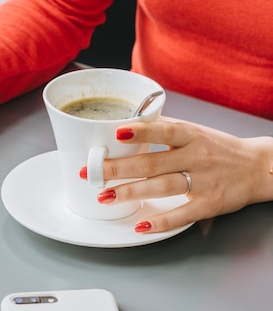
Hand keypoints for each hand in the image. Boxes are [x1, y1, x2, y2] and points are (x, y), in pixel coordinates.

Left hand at [94, 117, 272, 232]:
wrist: (257, 167)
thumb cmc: (218, 146)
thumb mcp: (194, 130)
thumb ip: (163, 128)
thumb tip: (127, 124)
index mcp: (190, 135)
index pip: (163, 131)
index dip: (140, 132)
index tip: (116, 133)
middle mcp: (195, 157)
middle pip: (152, 163)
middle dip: (118, 168)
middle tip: (91, 172)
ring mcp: (202, 182)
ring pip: (161, 188)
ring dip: (130, 193)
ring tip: (105, 196)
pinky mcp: (209, 205)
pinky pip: (181, 215)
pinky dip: (160, 220)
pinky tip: (139, 223)